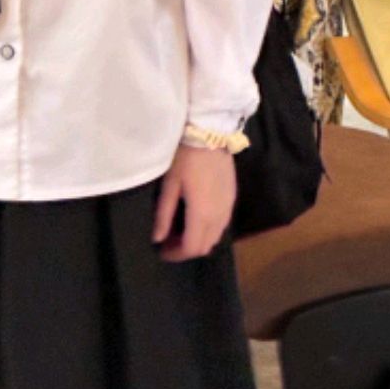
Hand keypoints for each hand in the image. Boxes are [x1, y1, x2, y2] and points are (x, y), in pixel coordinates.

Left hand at [152, 144, 236, 261]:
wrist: (210, 133)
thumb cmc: (185, 157)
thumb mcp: (169, 185)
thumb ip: (163, 214)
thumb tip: (157, 238)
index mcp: (202, 214)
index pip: (192, 247)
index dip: (176, 254)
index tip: (161, 251)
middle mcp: (220, 216)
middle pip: (205, 246)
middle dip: (186, 249)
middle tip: (168, 242)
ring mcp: (229, 207)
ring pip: (215, 237)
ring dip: (198, 240)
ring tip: (179, 231)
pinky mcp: (232, 198)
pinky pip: (222, 224)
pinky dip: (208, 230)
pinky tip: (194, 219)